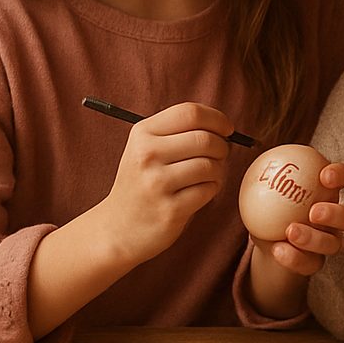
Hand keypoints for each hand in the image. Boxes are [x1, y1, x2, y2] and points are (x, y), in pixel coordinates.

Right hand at [99, 102, 231, 265]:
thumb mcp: (147, 148)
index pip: (190, 112)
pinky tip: (199, 192)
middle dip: (222, 146)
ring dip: (219, 170)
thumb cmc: (142, 183)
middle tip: (219, 156)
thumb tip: (223, 125)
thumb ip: (178, 131)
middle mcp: (146, 155)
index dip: (217, 119)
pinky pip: (209, 189)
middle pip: (205, 138)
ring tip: (207, 176)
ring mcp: (157, 183)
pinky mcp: (170, 209)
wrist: (117, 229)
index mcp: (142, 133)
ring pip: (210, 165)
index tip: (226, 129)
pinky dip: (212, 189)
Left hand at [263, 162, 343, 276]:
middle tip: (314, 212)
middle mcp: (334, 218)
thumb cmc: (270, 208)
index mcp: (326, 192)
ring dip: (314, 238)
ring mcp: (328, 242)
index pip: (342, 178)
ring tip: (291, 232)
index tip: (325, 176)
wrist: (267, 243)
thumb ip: (267, 178)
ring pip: (333, 244)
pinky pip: (312, 263)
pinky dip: (296, 258)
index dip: (340, 175)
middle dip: (336, 213)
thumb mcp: (264, 191)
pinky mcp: (316, 263)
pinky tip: (278, 250)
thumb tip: (259, 162)